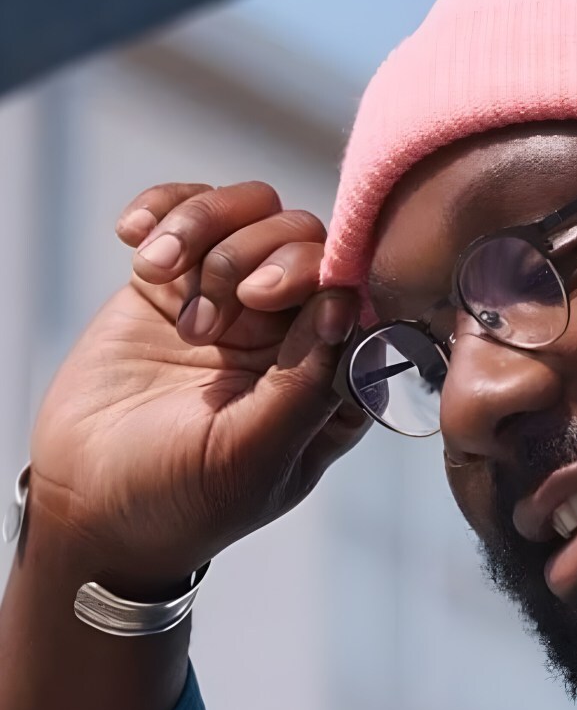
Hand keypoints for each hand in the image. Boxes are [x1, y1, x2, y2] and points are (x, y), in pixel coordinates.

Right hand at [27, 181, 367, 594]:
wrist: (86, 502)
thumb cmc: (182, 497)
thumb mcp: (249, 456)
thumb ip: (304, 385)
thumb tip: (344, 301)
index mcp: (334, 374)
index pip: (356, 292)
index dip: (318, 272)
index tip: (262, 297)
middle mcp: (295, 328)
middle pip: (306, 238)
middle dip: (256, 254)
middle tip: (205, 319)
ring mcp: (237, 298)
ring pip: (252, 211)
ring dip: (204, 227)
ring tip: (160, 273)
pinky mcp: (177, 280)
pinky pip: (188, 210)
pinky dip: (164, 208)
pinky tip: (134, 236)